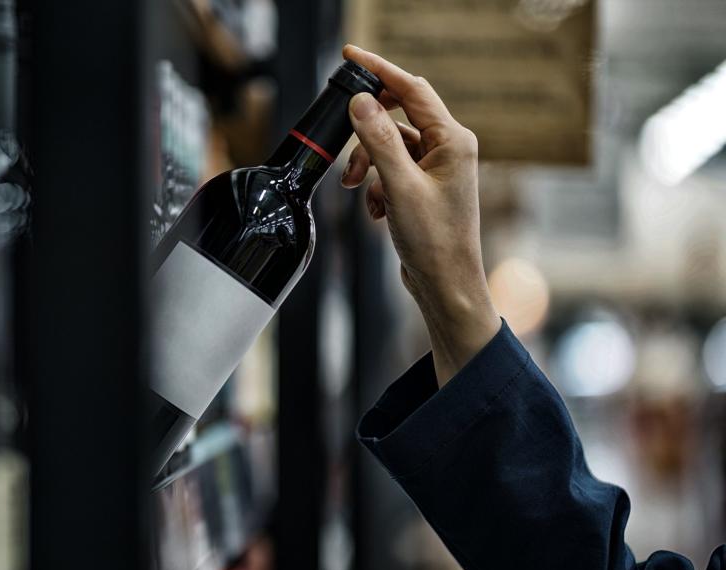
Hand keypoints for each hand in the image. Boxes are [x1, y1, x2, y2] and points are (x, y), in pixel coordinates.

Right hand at [340, 44, 500, 385]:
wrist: (445, 285)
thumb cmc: (434, 242)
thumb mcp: (399, 187)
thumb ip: (379, 141)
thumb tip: (361, 102)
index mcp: (452, 141)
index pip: (411, 89)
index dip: (379, 71)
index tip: (350, 57)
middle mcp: (448, 149)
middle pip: (397, 117)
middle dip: (366, 134)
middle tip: (343, 143)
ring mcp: (436, 169)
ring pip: (389, 148)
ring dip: (367, 166)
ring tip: (356, 190)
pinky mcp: (423, 189)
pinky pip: (390, 171)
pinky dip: (376, 186)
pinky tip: (375, 211)